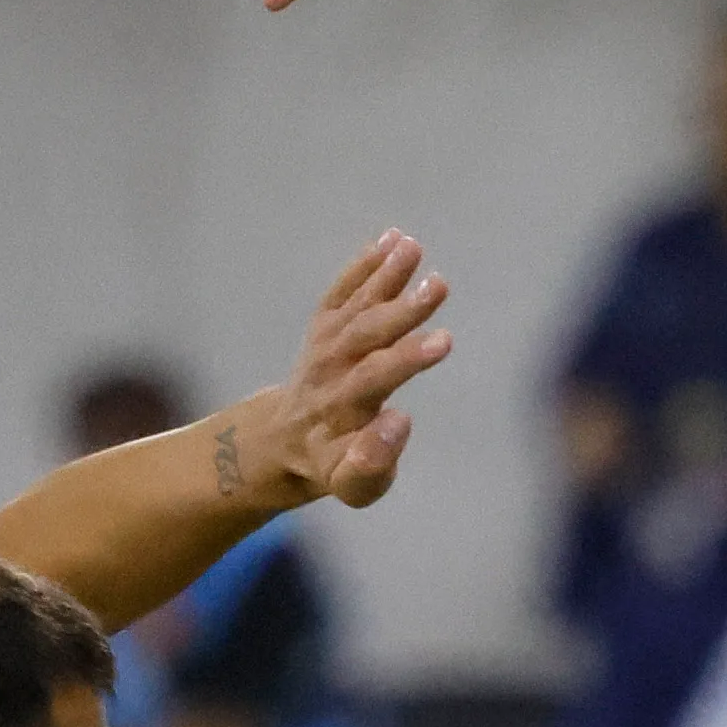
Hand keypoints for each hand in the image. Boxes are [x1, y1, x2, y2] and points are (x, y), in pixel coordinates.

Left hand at [228, 231, 454, 513]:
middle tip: (438, 285)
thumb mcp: (352, 485)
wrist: (283, 442)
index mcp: (340, 411)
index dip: (407, 360)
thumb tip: (399, 421)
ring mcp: (324, 345)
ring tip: (412, 248)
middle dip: (401, 311)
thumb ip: (372, 464)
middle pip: (365, 337)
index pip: (374, 380)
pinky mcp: (324, 326)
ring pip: (354, 307)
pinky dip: (365, 266)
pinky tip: (395, 241)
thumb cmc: (332, 467)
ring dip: (384, 276)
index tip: (443, 340)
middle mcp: (329, 373)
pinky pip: (342, 293)